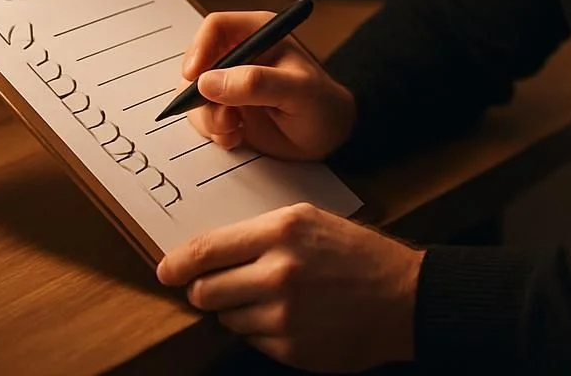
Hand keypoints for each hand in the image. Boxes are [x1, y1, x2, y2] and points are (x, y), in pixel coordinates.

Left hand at [157, 202, 422, 371]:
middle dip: (206, 289)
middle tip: (222, 285)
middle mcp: (278, 273)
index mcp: (280, 233)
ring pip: (226, 318)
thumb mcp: (308, 221)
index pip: (205, 251)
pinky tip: (290, 317)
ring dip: (237, 310)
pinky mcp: (290, 349)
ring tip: (272, 298)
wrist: (403, 298)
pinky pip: (251, 340)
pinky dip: (260, 330)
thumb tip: (204, 253)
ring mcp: (283, 316)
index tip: (166, 270)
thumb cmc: (355, 253)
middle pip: (205, 291)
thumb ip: (257, 234)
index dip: (177, 264)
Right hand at [179, 11, 355, 160]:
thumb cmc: (322, 104)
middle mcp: (239, 55)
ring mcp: (230, 83)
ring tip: (233, 129)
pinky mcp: (226, 109)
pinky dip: (213, 131)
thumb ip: (256, 83)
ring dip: (207, 116)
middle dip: (200, 93)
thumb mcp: (297, 90)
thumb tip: (208, 82)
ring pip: (194, 93)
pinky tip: (236, 137)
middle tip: (220, 116)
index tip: (195, 77)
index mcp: (257, 33)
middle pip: (197, 62)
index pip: (216, 27)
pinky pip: (201, 117)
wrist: (329, 138)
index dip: (200, 48)